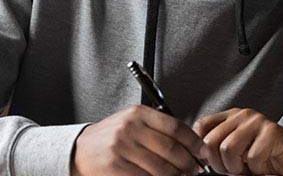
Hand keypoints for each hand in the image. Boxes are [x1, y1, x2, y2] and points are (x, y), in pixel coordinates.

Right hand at [71, 105, 203, 175]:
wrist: (80, 150)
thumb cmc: (111, 138)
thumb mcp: (132, 123)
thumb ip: (158, 129)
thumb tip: (190, 144)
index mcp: (138, 113)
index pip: (175, 127)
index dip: (193, 142)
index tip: (202, 152)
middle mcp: (130, 128)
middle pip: (171, 149)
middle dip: (189, 163)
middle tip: (195, 169)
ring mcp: (122, 148)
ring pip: (162, 168)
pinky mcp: (116, 167)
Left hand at [193, 108, 282, 175]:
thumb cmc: (265, 159)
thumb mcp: (237, 151)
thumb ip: (218, 147)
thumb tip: (197, 156)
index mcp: (230, 117)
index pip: (201, 126)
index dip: (201, 149)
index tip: (211, 164)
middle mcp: (241, 115)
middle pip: (211, 141)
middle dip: (219, 165)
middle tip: (233, 171)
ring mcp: (257, 121)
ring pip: (228, 149)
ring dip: (236, 169)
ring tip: (247, 170)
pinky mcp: (272, 132)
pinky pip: (252, 158)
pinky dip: (256, 170)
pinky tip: (263, 167)